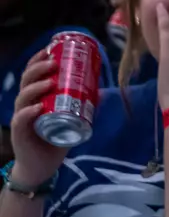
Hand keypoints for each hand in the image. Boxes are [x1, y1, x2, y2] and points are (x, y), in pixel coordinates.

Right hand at [9, 52, 71, 184]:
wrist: (42, 167)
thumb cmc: (55, 140)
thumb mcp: (70, 119)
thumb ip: (80, 106)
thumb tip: (100, 90)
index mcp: (34, 98)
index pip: (32, 75)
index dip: (38, 61)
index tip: (51, 49)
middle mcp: (25, 106)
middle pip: (26, 82)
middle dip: (38, 69)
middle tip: (53, 62)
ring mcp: (21, 119)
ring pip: (23, 98)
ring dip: (35, 87)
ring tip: (49, 81)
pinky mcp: (20, 135)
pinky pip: (21, 121)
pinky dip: (28, 113)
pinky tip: (36, 108)